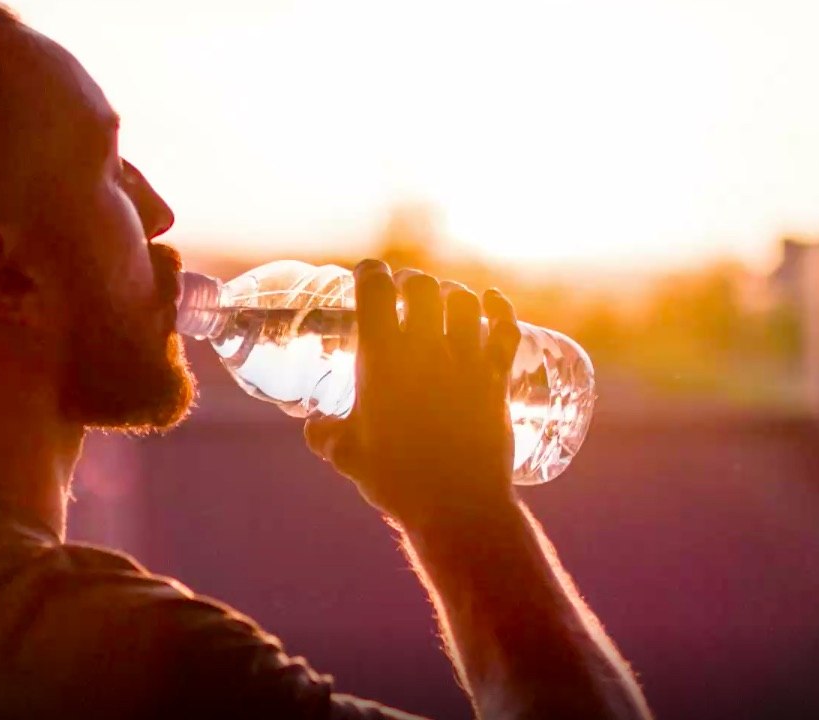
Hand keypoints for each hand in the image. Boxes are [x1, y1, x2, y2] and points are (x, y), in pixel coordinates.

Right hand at [304, 259, 521, 524]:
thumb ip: (325, 434)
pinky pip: (504, 329)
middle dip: (411, 282)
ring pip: (464, 302)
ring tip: (442, 300)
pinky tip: (491, 302)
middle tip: (403, 291)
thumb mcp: (346, 455)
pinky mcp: (497, 380)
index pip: (376, 291)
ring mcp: (468, 361)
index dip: (369, 273)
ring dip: (450, 294)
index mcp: (382, 360)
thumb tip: (314, 425)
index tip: (367, 273)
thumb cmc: (395, 480)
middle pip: (423, 287)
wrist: (457, 506)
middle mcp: (426, 350)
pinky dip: (498, 309)